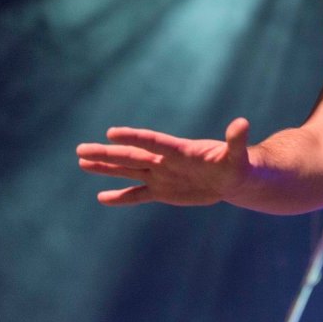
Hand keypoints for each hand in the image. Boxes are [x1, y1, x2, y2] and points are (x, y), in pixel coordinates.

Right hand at [76, 117, 251, 206]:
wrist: (234, 178)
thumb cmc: (238, 164)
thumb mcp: (238, 156)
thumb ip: (236, 141)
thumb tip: (242, 124)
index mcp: (180, 151)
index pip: (153, 142)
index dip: (133, 137)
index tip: (111, 133)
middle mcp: (165, 161)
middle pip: (131, 156)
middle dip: (107, 154)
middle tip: (80, 149)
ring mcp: (161, 175)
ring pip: (128, 171)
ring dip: (105, 168)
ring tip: (81, 162)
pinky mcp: (163, 191)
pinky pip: (137, 194)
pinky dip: (120, 196)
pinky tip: (101, 197)